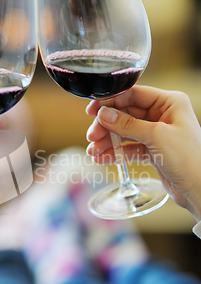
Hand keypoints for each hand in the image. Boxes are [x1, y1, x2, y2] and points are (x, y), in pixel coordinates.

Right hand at [86, 85, 200, 220]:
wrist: (200, 189)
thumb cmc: (189, 159)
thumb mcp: (156, 137)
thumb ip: (127, 124)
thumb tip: (103, 114)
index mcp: (170, 102)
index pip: (133, 94)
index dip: (111, 101)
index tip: (93, 110)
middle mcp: (164, 115)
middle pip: (126, 113)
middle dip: (107, 125)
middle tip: (92, 135)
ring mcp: (158, 133)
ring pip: (125, 132)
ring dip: (108, 141)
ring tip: (93, 151)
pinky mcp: (154, 150)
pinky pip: (130, 147)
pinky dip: (116, 152)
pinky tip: (102, 158)